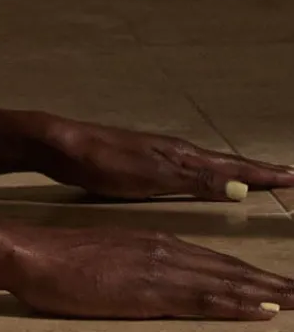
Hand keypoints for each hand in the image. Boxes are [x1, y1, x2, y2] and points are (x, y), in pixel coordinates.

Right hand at [0, 222, 293, 320]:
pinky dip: (238, 304)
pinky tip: (263, 310)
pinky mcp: (149, 290)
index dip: (252, 277)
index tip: (281, 287)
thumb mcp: (105, 262)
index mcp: (155, 244)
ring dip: (267, 293)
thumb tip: (149, 287)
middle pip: (230, 271)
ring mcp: (159, 270)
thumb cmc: (58, 261)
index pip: (214, 263)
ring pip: (226, 282)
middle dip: (272, 284)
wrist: (31, 253)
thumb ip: (133, 270)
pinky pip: (204, 298)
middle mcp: (165, 252)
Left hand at [33, 114, 293, 202]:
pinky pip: (190, 169)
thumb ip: (194, 180)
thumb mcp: (151, 175)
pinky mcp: (142, 163)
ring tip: (256, 178)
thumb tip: (240, 185)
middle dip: (259, 172)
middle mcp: (176, 153)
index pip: (235, 167)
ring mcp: (159, 155)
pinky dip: (210, 175)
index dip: (264, 175)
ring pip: (210, 165)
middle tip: (288, 176)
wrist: (61, 146)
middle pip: (227, 163)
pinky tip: (204, 182)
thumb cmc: (103, 163)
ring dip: (237, 173)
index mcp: (182, 157)